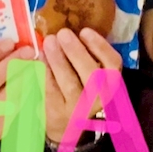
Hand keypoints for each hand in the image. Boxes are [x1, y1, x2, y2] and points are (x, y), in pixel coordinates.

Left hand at [42, 27, 122, 143]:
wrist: (64, 123)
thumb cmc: (78, 88)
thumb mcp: (88, 72)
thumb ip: (86, 53)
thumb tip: (71, 28)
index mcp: (110, 82)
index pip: (113, 64)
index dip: (100, 46)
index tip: (84, 31)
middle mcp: (99, 98)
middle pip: (91, 74)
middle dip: (76, 52)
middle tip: (62, 33)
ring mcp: (78, 109)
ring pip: (70, 83)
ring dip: (58, 60)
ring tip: (49, 42)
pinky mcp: (58, 114)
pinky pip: (51, 92)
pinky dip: (45, 74)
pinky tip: (40, 59)